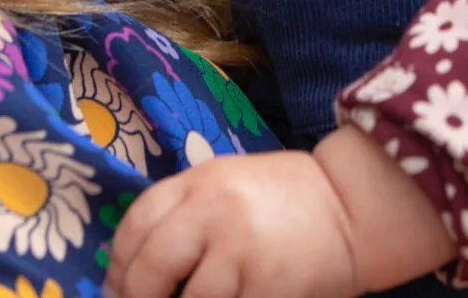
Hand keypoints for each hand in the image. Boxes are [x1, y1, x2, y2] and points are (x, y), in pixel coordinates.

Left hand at [103, 130, 453, 297]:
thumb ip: (186, 210)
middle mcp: (213, 212)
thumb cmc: (286, 196)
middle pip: (151, 267)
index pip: (137, 224)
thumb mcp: (227, 182)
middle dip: (137, 297)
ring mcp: (241, 252)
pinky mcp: (269, 288)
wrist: (352, 206)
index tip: (115, 289)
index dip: (118, 265)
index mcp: (198, 182)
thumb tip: (137, 262)